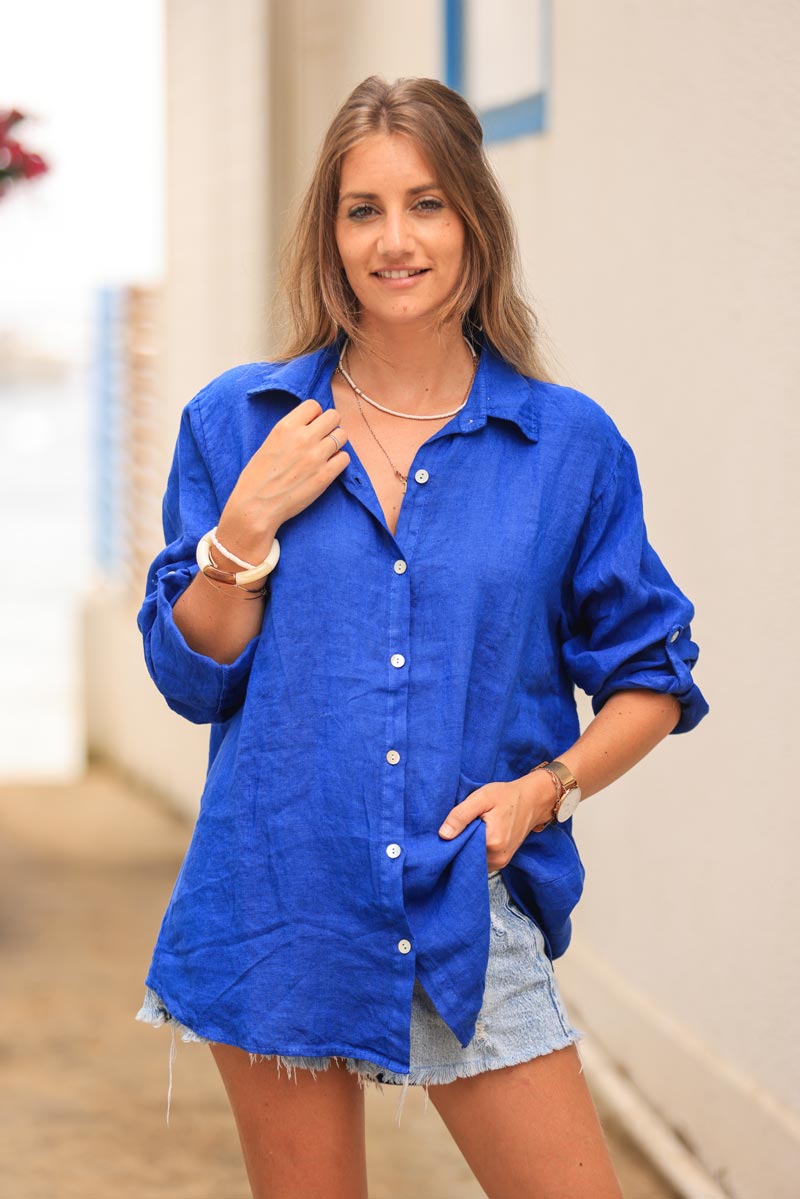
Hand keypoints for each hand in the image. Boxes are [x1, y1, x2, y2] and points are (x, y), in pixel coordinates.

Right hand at [216, 399, 349, 562]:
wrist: (256, 506)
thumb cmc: (257, 477)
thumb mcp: (269, 443)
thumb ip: (290, 432)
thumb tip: (308, 426)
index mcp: (286, 426)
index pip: (314, 405)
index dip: (315, 414)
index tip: (312, 425)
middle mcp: (303, 438)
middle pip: (334, 416)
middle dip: (330, 425)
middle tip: (323, 438)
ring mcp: (316, 456)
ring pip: (342, 435)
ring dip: (336, 442)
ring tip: (326, 453)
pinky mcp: (325, 475)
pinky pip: (345, 458)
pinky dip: (339, 461)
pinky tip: (328, 467)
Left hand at [437, 773, 556, 871]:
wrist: (532, 800)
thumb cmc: (507, 796)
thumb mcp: (481, 798)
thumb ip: (461, 816)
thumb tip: (443, 835)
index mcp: (491, 843)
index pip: (459, 850)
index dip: (451, 840)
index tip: (450, 828)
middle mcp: (498, 858)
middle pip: (467, 857)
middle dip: (459, 845)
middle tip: (460, 826)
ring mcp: (502, 862)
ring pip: (474, 860)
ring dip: (468, 848)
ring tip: (470, 830)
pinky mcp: (503, 860)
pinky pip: (483, 860)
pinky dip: (477, 850)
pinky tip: (477, 836)